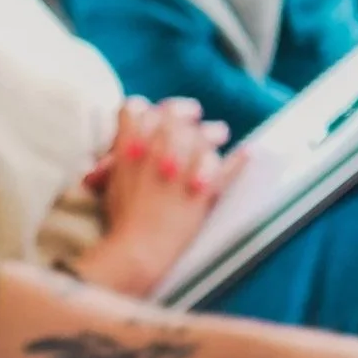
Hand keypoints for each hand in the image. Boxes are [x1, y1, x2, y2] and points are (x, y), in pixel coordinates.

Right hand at [77, 99, 240, 296]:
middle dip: (183, 112)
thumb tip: (112, 155)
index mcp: (130, 146)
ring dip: (212, 132)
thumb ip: (115, 160)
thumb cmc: (119, 220)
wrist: (137, 249)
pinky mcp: (206, 186)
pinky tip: (248, 152)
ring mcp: (184, 166)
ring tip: (219, 132)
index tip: (153, 113)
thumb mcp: (109, 183)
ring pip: (202, 135)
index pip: (137, 108)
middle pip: (174, 114)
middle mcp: (157, 149)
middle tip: (192, 113)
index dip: (146, 109)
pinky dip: (240, 160)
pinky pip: (229, 168)